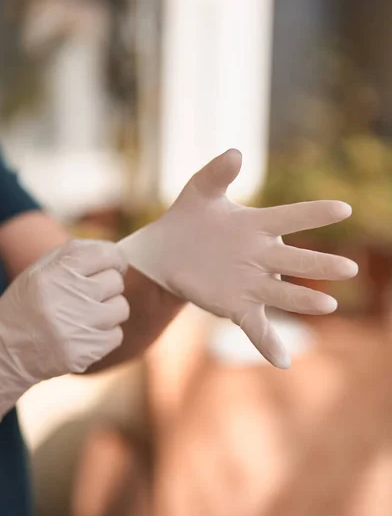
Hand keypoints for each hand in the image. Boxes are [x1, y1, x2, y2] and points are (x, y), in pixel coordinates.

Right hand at [0, 239, 128, 422]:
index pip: (105, 254)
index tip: (115, 264)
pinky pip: (117, 335)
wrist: (4, 352)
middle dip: (107, 286)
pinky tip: (84, 333)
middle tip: (89, 294)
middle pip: (116, 281)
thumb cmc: (27, 304)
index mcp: (54, 274)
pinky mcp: (84, 353)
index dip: (116, 258)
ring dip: (109, 310)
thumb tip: (116, 253)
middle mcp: (66, 299)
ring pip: (121, 308)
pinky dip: (106, 334)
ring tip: (86, 315)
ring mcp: (77, 328)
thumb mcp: (40, 270)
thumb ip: (76, 254)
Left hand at [119, 150, 357, 367]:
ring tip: (326, 305)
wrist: (166, 251)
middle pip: (295, 261)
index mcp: (257, 226)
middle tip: (348, 269)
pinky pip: (256, 326)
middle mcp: (261, 255)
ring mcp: (251, 282)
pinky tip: (283, 361)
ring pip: (282, 293)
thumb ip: (218, 173)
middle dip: (320, 265)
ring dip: (303, 301)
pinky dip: (269, 343)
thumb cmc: (189, 217)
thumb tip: (236, 153)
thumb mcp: (200, 190)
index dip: (314, 214)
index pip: (291, 217)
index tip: (343, 208)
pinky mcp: (236, 305)